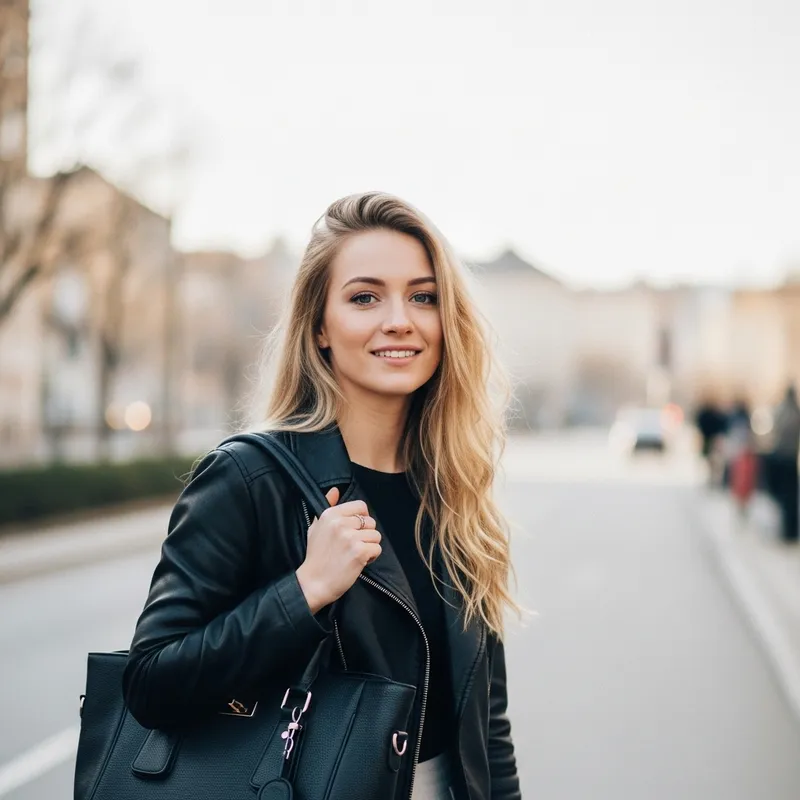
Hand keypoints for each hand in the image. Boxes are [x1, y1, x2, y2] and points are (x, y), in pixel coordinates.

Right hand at [295, 487, 381, 613]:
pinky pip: (377, 548)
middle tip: (353, 546)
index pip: (360, 506)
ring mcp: (350, 537)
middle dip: (366, 535)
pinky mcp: (359, 552)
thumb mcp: (316, 527)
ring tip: (355, 554)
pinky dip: (371, 557)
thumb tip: (335, 489)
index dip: (362, 519)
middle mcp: (340, 523)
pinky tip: (359, 562)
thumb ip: (327, 506)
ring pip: (376, 535)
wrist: (313, 583)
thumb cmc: (315, 556)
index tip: (355, 530)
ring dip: (369, 546)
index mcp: (330, 514)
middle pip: (370, 521)